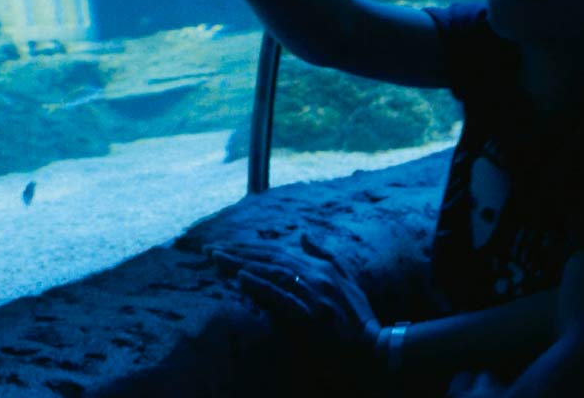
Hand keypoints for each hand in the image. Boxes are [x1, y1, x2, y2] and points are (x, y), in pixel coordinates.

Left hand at [207, 234, 381, 356]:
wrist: (375, 350)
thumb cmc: (358, 319)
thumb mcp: (346, 280)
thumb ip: (324, 254)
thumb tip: (303, 233)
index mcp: (320, 266)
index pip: (277, 250)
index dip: (248, 247)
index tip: (223, 246)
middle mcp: (315, 275)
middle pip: (269, 257)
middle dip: (237, 252)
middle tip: (208, 250)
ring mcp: (313, 295)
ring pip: (271, 272)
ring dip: (241, 264)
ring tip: (216, 260)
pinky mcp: (310, 315)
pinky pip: (281, 296)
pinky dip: (260, 285)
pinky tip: (240, 278)